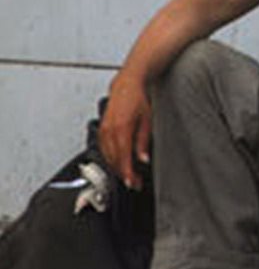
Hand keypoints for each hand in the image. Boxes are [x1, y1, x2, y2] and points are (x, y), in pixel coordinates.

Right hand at [99, 72, 151, 189]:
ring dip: (117, 168)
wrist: (126, 85)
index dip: (127, 173)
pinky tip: (119, 163)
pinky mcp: (101, 129)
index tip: (132, 183)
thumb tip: (143, 159)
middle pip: (114, 160)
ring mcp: (103, 130)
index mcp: (121, 128)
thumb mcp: (147, 121)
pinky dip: (111, 159)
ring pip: (107, 156)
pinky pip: (104, 149)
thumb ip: (143, 142)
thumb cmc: (138, 99)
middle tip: (135, 183)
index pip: (123, 157)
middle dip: (124, 174)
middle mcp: (109, 130)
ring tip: (129, 176)